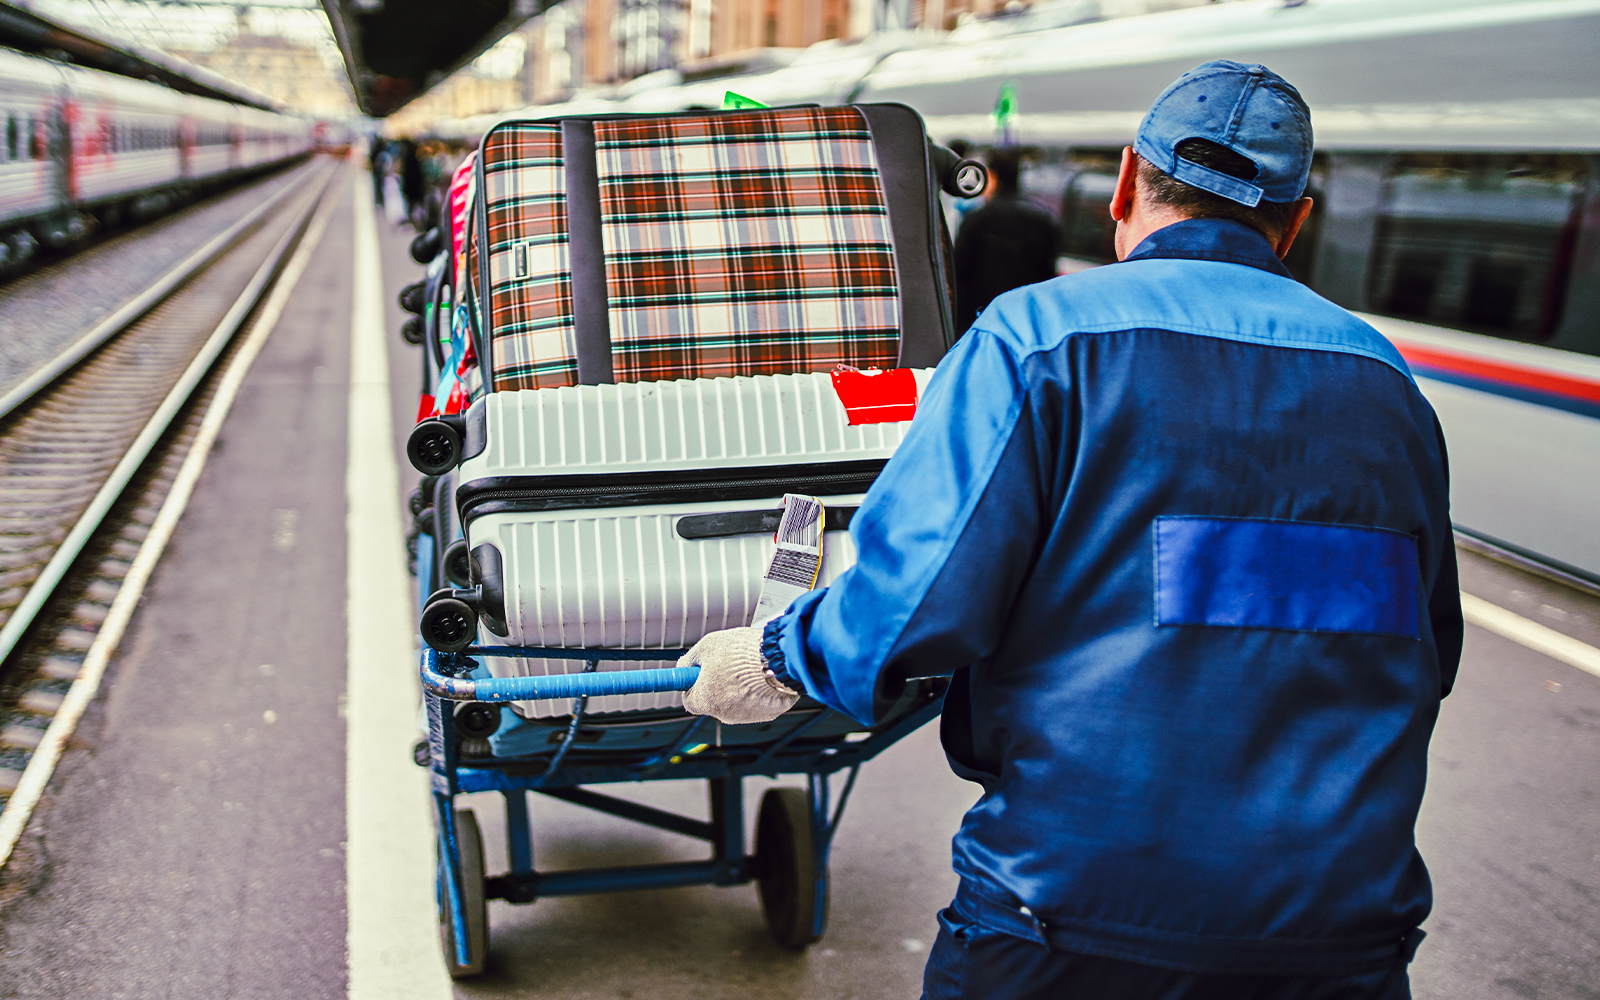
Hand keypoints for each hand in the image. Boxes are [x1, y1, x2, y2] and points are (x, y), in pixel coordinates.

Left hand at [680, 627, 798, 723]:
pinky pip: (758, 703)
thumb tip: (683, 666)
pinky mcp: (769, 714)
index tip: (697, 673)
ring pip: (737, 702)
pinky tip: (763, 674)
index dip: (693, 684)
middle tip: (727, 664)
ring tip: (749, 666)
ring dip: (739, 687)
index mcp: (705, 700)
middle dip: (718, 684)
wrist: (779, 657)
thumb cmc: (742, 651)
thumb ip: (691, 659)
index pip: (689, 700)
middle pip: (714, 701)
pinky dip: (759, 691)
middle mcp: (724, 714)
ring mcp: (748, 716)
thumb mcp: (707, 646)